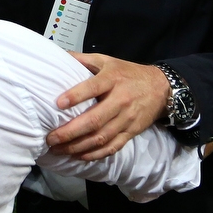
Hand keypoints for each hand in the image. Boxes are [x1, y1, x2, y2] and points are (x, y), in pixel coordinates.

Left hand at [47, 53, 169, 159]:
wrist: (161, 87)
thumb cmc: (128, 73)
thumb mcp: (107, 60)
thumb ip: (84, 59)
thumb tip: (60, 56)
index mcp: (112, 79)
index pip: (93, 87)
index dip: (75, 96)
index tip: (58, 104)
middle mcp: (120, 100)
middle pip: (95, 120)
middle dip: (70, 132)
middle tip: (51, 138)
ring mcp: (127, 119)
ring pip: (101, 137)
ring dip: (78, 147)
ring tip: (59, 149)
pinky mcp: (131, 132)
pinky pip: (112, 147)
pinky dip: (95, 154)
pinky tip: (79, 156)